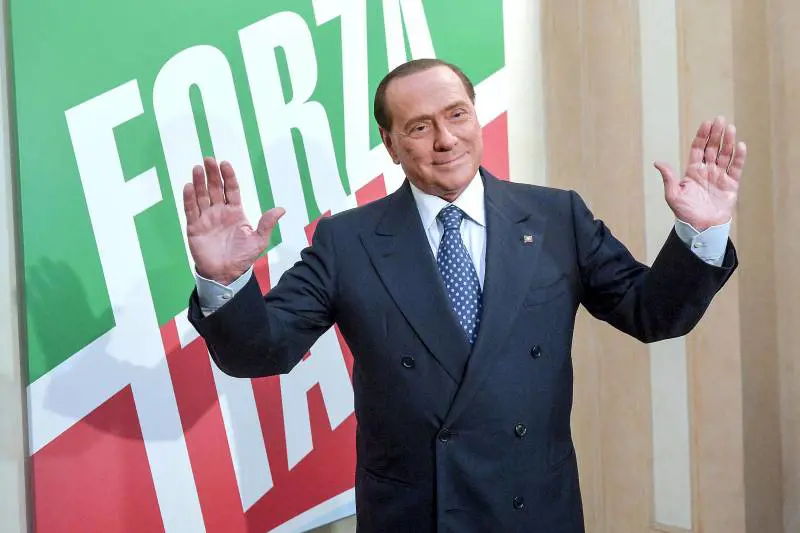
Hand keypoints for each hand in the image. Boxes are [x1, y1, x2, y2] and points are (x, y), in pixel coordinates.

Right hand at [183, 157, 284, 284]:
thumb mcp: (259, 240)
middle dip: (212, 174)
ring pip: (201, 196)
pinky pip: (191, 210)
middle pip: (215, 188)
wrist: (226, 274)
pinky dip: (189, 198)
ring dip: (199, 182)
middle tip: (208, 159)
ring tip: (197, 168)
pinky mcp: (194, 227)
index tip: (225, 164)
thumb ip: (267, 223)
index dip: (228, 177)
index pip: (231, 189)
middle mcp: (219, 212)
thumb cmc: (243, 257)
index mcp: (235, 212)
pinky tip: (189, 186)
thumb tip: (281, 209)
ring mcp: (206, 218)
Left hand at [654, 116, 745, 230]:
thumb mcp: (673, 195)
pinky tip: (740, 146)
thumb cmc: (685, 213)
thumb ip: (668, 178)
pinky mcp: (731, 185)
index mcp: (692, 171)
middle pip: (713, 148)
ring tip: (731, 129)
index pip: (698, 148)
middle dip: (716, 134)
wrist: (700, 228)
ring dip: (728, 142)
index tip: (707, 123)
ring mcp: (720, 177)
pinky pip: (736, 168)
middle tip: (720, 119)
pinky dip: (739, 157)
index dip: (702, 136)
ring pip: (725, 155)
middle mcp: (707, 171)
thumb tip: (657, 162)